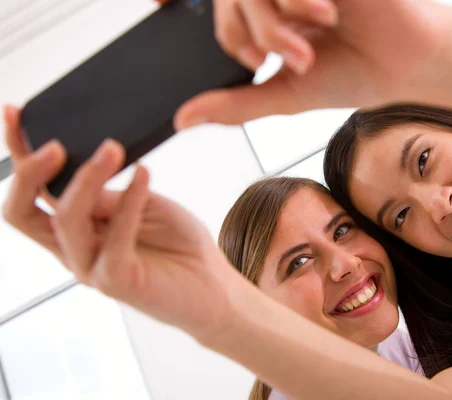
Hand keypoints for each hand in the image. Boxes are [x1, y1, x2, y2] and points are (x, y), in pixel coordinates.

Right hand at [1, 105, 239, 340]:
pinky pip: (114, 238)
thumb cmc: (179, 243)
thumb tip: (82, 166)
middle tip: (57, 145)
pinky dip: (130, 200)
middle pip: (23, 213)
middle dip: (30, 173)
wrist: (212, 284)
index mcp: (75, 227)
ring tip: (113, 149)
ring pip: (66, 220)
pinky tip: (144, 174)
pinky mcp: (116, 281)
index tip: (14, 113)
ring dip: (88, 178)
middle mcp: (73, 248)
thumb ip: (109, 194)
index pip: (33, 191)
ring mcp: (91, 267)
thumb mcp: (144, 204)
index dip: (18, 153)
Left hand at [172, 0, 451, 128]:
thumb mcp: (282, 94)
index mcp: (269, 11)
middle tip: (294, 60)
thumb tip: (182, 120)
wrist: (405, 63)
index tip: (259, 65)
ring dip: (272, 22)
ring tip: (310, 45)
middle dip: (255, 34)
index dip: (231, 38)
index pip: (222, 10)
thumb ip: (232, 105)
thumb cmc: (350, 75)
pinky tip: (328, 15)